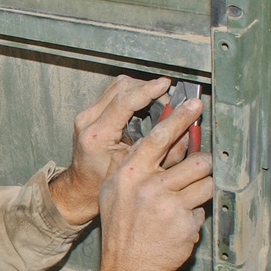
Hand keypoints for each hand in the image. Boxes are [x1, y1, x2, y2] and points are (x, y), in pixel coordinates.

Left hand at [50, 76, 186, 224]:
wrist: (82, 186)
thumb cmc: (105, 181)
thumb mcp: (137, 166)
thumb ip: (163, 150)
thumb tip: (187, 129)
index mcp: (97, 135)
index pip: (123, 101)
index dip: (148, 90)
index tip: (166, 85)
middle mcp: (88, 121)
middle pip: (121, 88)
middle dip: (148, 88)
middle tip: (168, 100)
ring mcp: (86, 115)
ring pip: (117, 86)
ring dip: (140, 88)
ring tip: (158, 101)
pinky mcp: (89, 112)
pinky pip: (113, 92)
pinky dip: (132, 93)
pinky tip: (144, 104)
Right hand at [91, 98, 213, 270]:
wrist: (128, 266)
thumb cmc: (122, 227)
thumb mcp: (117, 191)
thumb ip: (136, 165)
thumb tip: (164, 139)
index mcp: (129, 174)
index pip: (159, 137)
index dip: (180, 119)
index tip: (195, 105)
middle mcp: (149, 186)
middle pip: (196, 161)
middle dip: (202, 166)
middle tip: (199, 170)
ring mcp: (169, 205)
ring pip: (206, 183)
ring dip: (202, 190)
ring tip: (185, 201)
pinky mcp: (186, 222)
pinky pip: (203, 208)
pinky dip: (195, 214)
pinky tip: (179, 223)